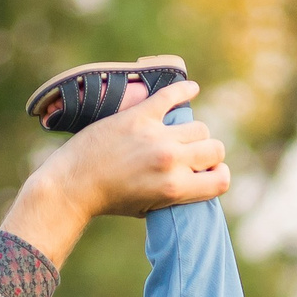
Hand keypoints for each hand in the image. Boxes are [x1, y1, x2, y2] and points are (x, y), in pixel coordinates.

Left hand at [0, 81, 230, 266]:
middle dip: (209, 153)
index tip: (209, 173)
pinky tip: (191, 89)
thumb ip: (177, 194)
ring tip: (183, 135)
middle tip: (195, 155)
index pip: (221, 179)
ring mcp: (156, 136)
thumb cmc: (111, 200)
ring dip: (194, 132)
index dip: (218, 176)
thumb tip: (197, 179)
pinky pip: (170, 96)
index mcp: (175, 188)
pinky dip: (184, 90)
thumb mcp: (150, 207)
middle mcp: (171, 161)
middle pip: (214, 148)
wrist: (74, 185)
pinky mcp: (139, 116)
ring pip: (198, 127)